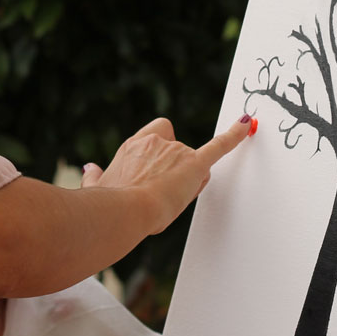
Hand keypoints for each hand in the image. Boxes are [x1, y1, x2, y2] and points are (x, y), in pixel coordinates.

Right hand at [80, 115, 253, 233]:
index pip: (156, 136)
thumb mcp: (97, 188)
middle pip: (178, 152)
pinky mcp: (195, 164)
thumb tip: (90, 169)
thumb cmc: (107, 205)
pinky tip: (247, 124)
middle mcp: (155, 144)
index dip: (160, 154)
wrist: (123, 211)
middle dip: (176, 171)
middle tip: (163, 193)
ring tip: (170, 201)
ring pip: (193, 163)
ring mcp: (175, 152)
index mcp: (132, 147)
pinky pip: (219, 146)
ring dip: (188, 181)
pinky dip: (235, 135)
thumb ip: (95, 177)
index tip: (155, 172)